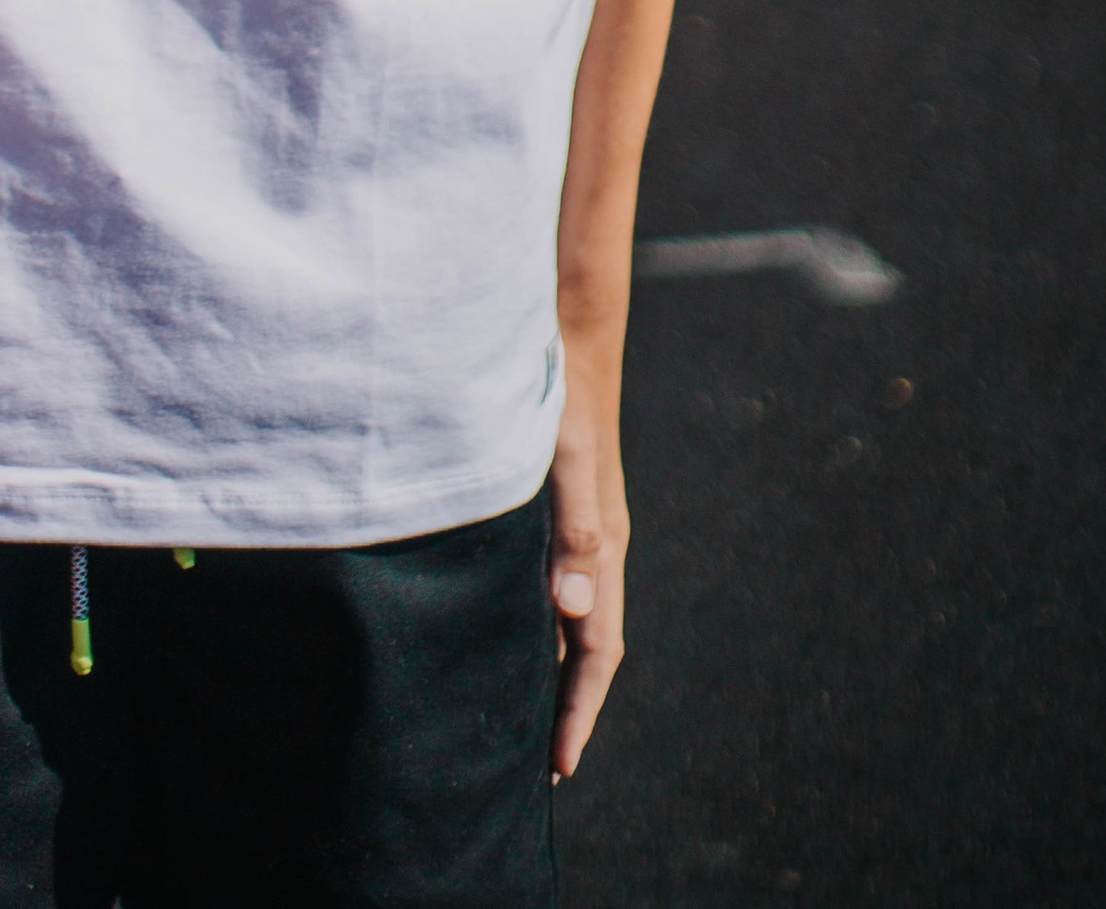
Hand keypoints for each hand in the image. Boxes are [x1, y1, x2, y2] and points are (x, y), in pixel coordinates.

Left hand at [547, 371, 629, 780]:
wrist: (566, 338)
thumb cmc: (562, 401)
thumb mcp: (566, 466)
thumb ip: (571, 534)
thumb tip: (571, 613)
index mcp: (601, 550)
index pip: (596, 653)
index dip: (578, 712)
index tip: (558, 768)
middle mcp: (595, 549)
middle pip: (586, 648)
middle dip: (565, 707)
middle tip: (536, 764)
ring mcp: (578, 533)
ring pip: (568, 620)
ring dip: (549, 670)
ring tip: (517, 716)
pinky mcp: (558, 511)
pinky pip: (552, 587)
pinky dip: (535, 625)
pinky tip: (505, 632)